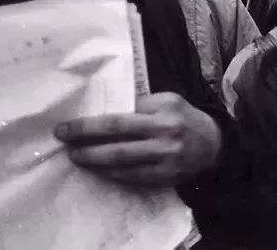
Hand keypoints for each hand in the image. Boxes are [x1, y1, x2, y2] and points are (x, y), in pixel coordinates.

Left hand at [54, 92, 221, 185]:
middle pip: (116, 138)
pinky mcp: (165, 176)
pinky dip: (111, 173)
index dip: (90, 123)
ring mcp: (165, 157)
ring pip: (121, 160)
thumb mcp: (169, 100)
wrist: (214, 145)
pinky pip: (131, 176)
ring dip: (93, 159)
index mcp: (162, 111)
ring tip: (76, 156)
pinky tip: (98, 169)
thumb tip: (107, 110)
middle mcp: (164, 133)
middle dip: (85, 139)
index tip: (68, 125)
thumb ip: (142, 103)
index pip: (120, 117)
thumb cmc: (185, 118)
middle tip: (63, 139)